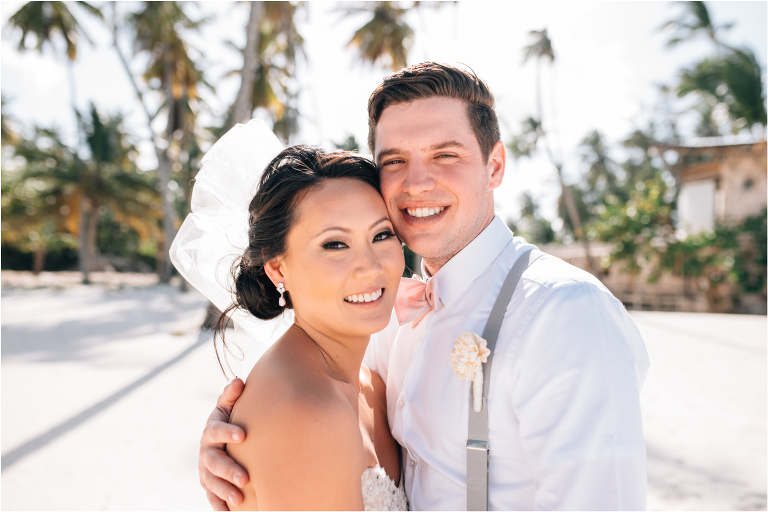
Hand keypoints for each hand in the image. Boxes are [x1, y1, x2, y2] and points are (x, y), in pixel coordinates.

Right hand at [199, 378, 248, 509]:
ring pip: (211, 483)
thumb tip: (238, 381)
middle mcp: (205, 451)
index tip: (244, 435)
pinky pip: (211, 498)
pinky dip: (219, 505)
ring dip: (224, 491)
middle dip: (228, 470)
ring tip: (240, 499)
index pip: (216, 431)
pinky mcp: (209, 486)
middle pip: (214, 462)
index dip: (228, 432)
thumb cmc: (232, 420)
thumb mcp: (229, 407)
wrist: (223, 439)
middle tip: (245, 478)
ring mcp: (205, 470)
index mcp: (211, 430)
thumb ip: (231, 396)